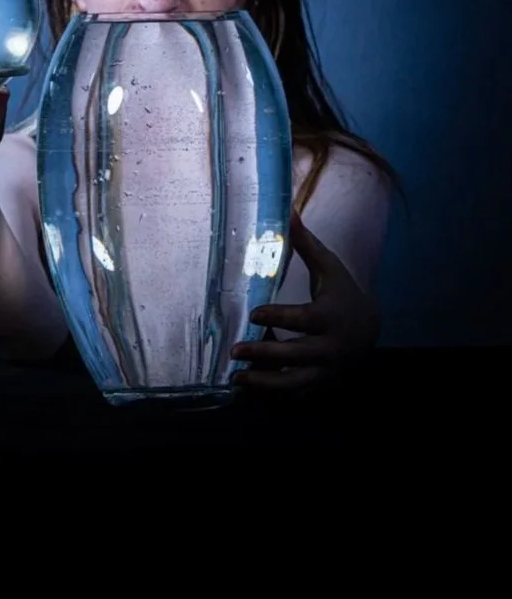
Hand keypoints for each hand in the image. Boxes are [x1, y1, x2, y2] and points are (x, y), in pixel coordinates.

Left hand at [230, 209, 380, 394]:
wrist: (370, 328)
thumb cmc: (341, 292)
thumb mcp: (329, 267)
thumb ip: (306, 244)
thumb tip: (289, 210)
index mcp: (330, 316)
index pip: (303, 319)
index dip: (278, 318)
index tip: (254, 315)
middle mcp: (330, 346)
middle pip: (296, 355)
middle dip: (265, 355)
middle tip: (235, 350)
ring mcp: (326, 369)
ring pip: (295, 383)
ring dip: (265, 384)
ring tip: (238, 378)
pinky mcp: (321, 383)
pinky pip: (297, 395)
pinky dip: (274, 395)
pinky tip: (250, 390)